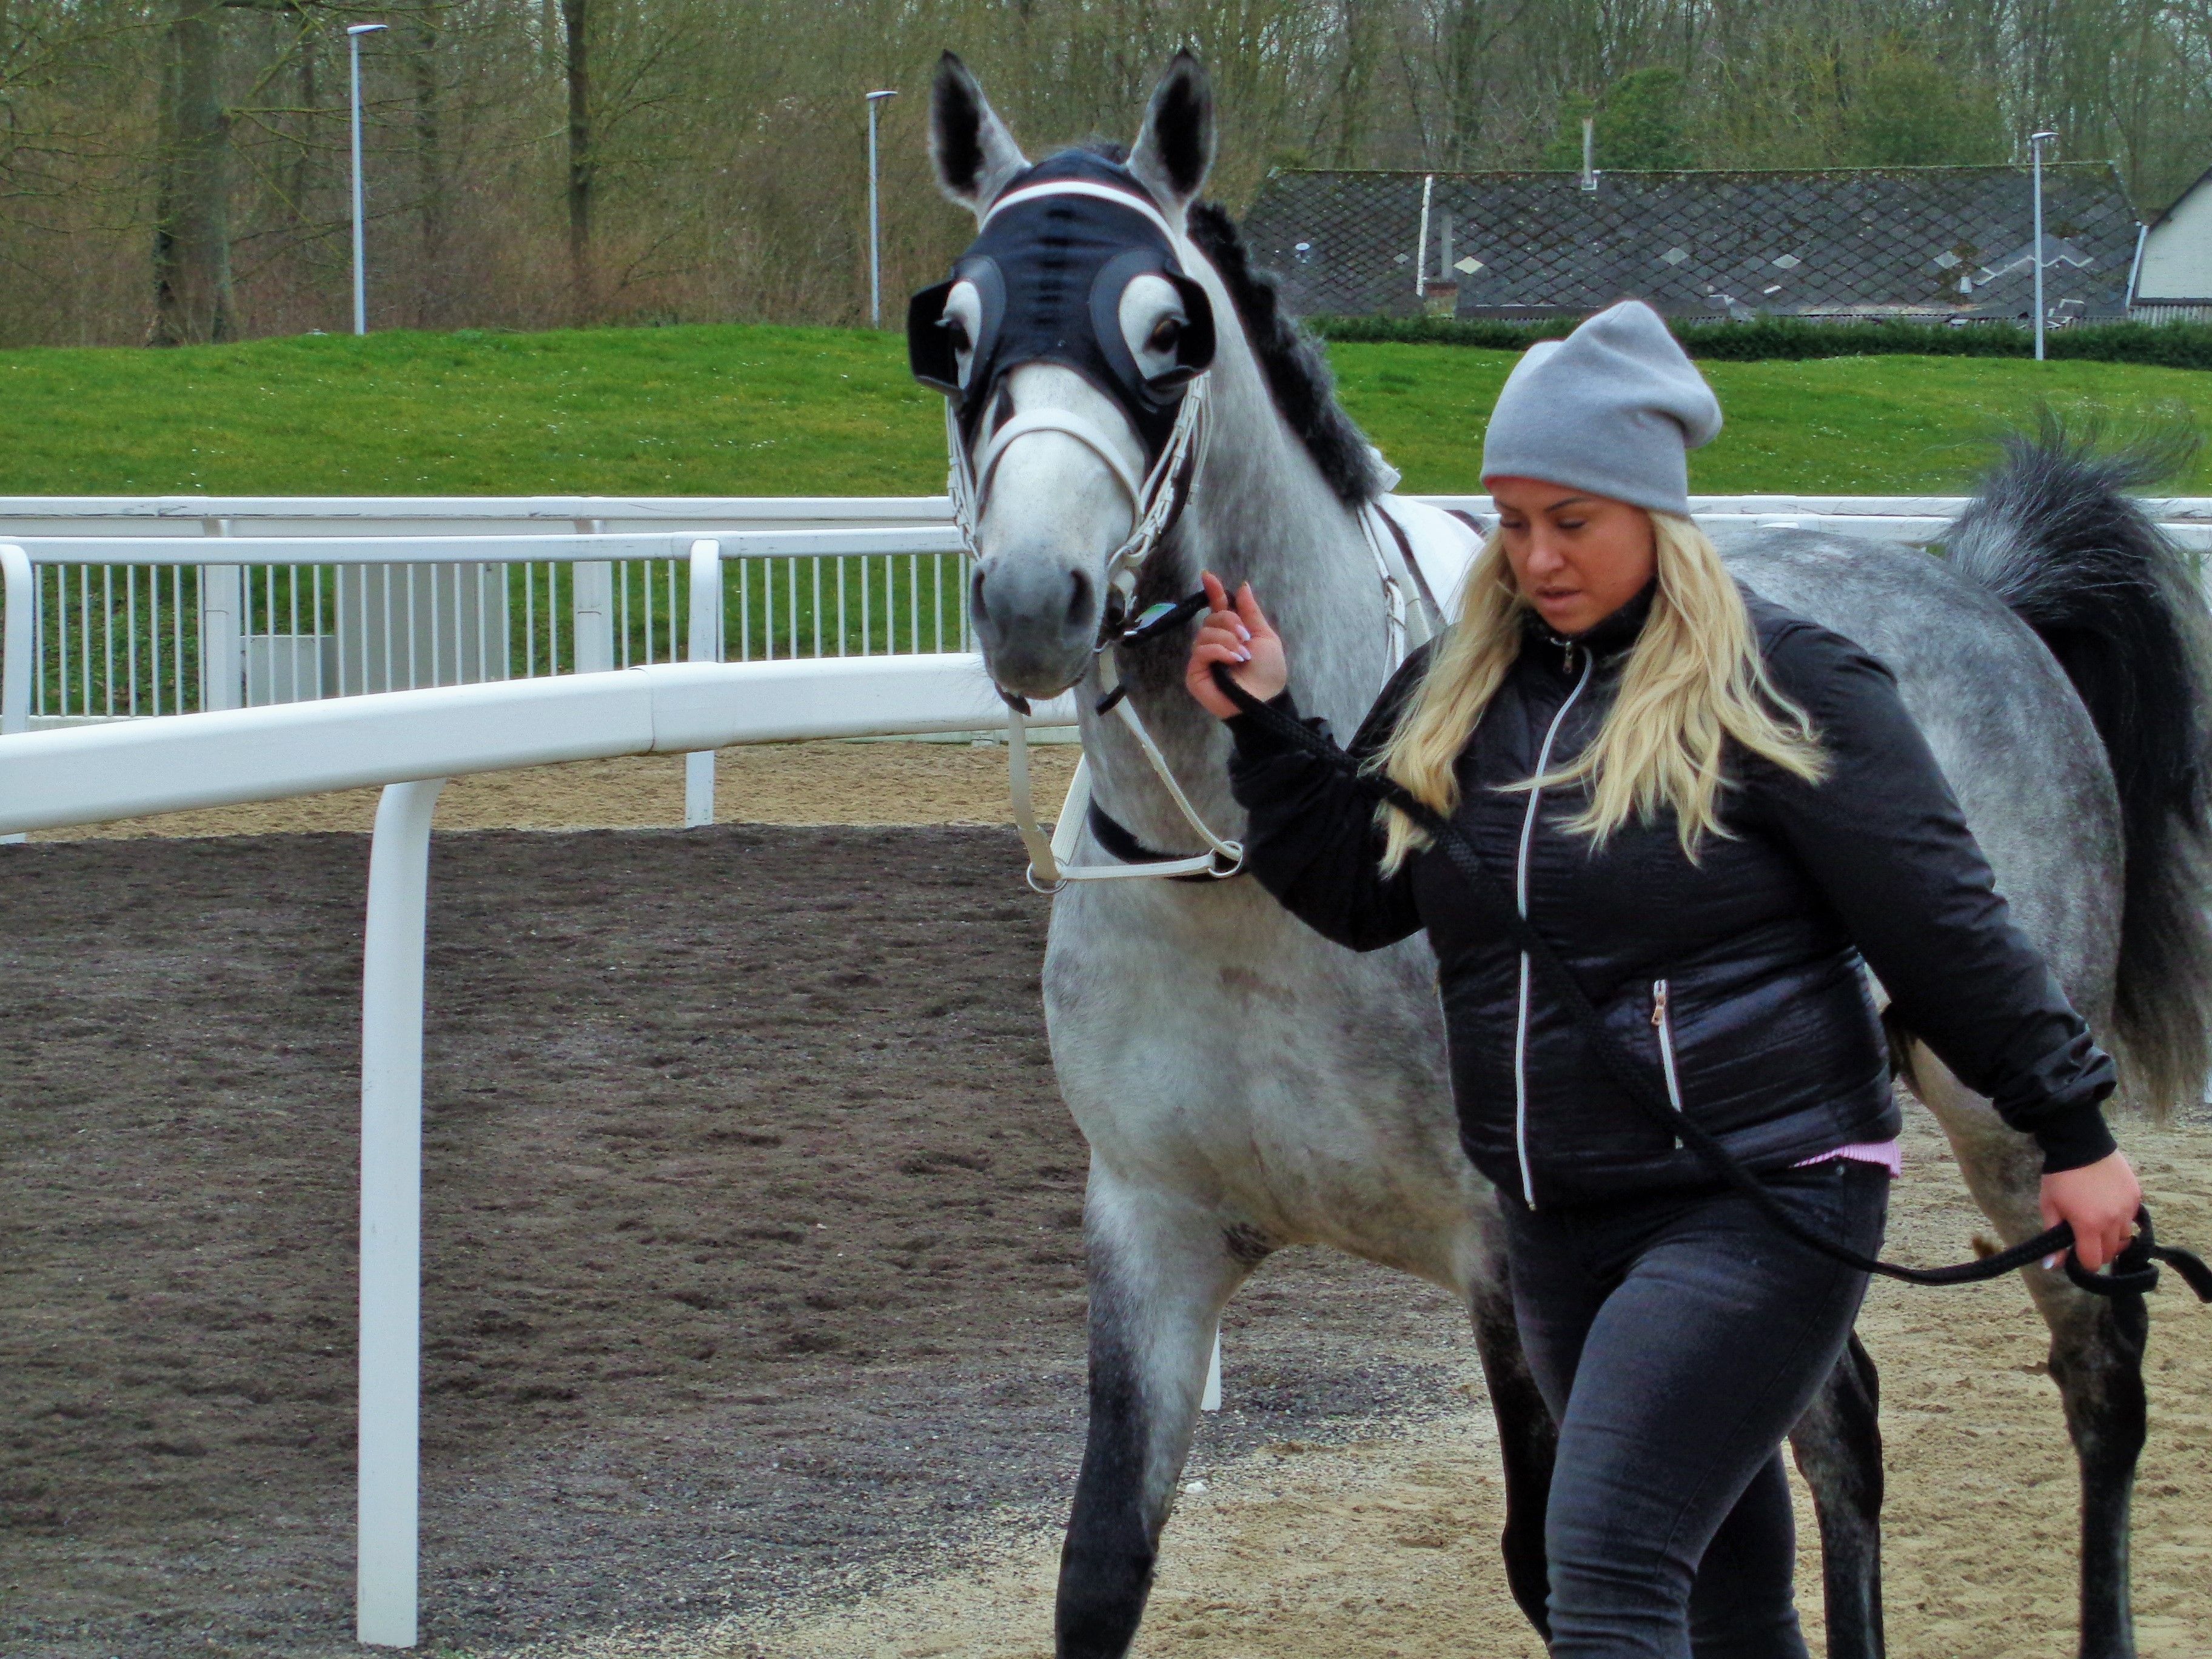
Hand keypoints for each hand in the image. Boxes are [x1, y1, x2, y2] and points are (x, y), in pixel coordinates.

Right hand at [1185, 572, 1287, 720]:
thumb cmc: (1268, 672)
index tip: (1208, 575)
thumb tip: (1242, 586)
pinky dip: (1219, 651)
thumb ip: (1251, 612)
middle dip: (1230, 622)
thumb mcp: (1265, 637)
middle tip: (1246, 638)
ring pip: (1205, 633)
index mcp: (1231, 632)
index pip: (1217, 607)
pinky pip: (1201, 650)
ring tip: (1242, 655)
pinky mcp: (1195, 672)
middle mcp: (1215, 643)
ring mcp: (1203, 658)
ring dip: (1227, 640)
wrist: (1266, 699)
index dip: (1213, 591)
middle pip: (1212, 618)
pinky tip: (1232, 661)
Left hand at [2040, 1150, 2142, 1272]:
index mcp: (2089, 1225)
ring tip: (2097, 1222)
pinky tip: (2108, 1207)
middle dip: (2098, 1251)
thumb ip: (2053, 1237)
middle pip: (2112, 1252)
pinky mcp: (2137, 1196)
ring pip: (2124, 1237)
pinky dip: (2121, 1219)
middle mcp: (2113, 1221)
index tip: (2077, 1255)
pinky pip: (2131, 1218)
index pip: (2094, 1262)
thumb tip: (2052, 1266)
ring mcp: (2128, 1208)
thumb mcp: (2050, 1206)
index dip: (2084, 1263)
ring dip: (2112, 1236)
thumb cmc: (2060, 1177)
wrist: (2081, 1145)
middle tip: (2085, 1238)